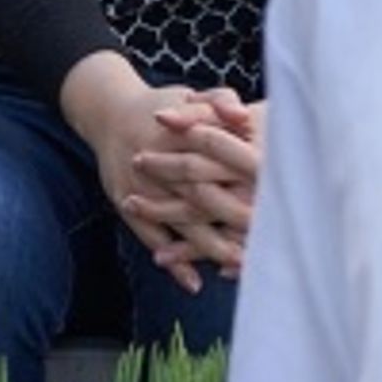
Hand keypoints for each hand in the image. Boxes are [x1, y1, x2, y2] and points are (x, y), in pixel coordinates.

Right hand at [123, 93, 260, 289]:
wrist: (107, 112)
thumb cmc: (161, 106)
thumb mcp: (192, 97)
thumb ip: (219, 103)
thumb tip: (243, 114)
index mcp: (180, 135)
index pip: (220, 161)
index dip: (246, 182)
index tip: (275, 204)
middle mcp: (160, 164)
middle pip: (202, 198)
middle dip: (232, 222)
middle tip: (267, 244)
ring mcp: (142, 188)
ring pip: (180, 222)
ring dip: (208, 248)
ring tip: (239, 267)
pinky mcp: (127, 203)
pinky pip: (150, 237)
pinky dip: (172, 262)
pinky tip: (194, 283)